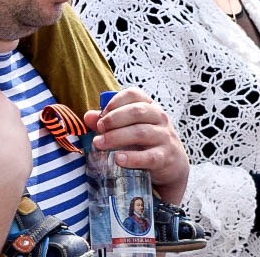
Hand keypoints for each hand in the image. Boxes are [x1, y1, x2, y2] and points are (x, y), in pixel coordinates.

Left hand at [84, 87, 188, 204]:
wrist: (172, 164)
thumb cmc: (146, 140)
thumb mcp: (129, 127)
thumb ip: (108, 121)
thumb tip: (87, 117)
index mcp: (150, 106)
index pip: (133, 94)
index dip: (114, 102)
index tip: (101, 114)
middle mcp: (160, 118)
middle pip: (136, 112)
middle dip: (113, 119)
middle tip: (99, 129)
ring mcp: (165, 137)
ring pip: (140, 132)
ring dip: (116, 137)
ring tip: (100, 143)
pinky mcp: (166, 157)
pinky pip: (149, 157)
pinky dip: (132, 158)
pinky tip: (118, 159)